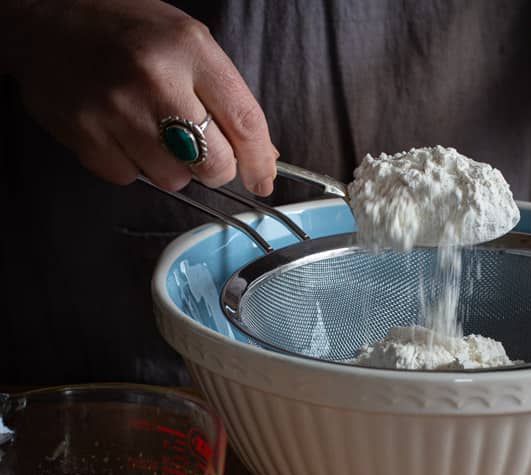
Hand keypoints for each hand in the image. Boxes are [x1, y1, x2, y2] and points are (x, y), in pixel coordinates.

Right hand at [4, 0, 276, 193]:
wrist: (46, 17)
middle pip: (213, 164)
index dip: (260, 163)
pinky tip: (121, 132)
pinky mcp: (85, 134)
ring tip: (152, 130)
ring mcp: (115, 109)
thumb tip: (263, 155)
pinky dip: (133, 164)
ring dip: (172, 166)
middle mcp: (154, 78)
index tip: (263, 181)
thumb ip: (227, 97)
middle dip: (217, 169)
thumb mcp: (188, 44)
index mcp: (189, 49)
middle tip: (203, 153)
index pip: (245, 123)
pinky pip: (131, 178)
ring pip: (174, 180)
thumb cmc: (127, 31)